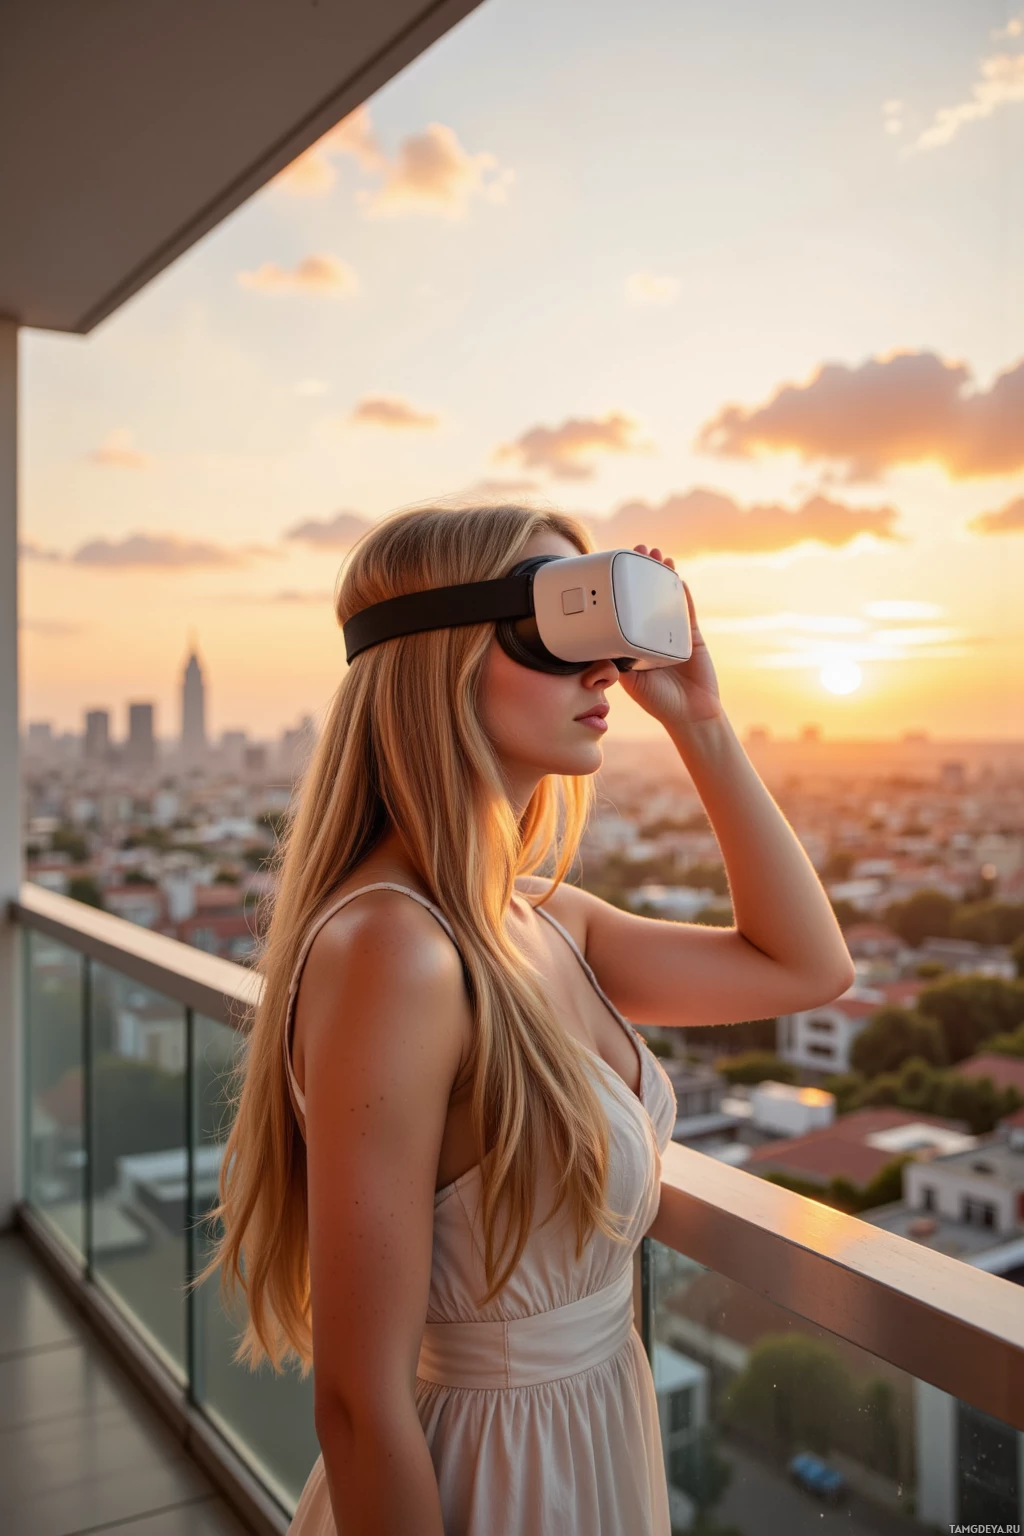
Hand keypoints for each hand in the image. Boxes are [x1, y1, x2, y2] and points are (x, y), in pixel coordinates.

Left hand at [617, 545, 723, 728]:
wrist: (691, 714)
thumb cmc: (659, 701)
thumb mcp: (629, 681)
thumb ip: (615, 660)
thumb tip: (594, 642)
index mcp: (632, 642)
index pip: (624, 607)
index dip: (620, 586)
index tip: (614, 566)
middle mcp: (650, 633)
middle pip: (646, 594)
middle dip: (642, 571)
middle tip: (638, 551)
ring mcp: (672, 632)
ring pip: (665, 595)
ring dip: (662, 574)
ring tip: (657, 556)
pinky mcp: (691, 634)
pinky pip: (686, 608)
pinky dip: (681, 591)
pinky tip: (676, 575)